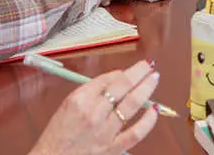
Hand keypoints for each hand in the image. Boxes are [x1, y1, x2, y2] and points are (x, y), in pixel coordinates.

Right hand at [29, 60, 160, 154]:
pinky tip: (154, 110)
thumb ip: (91, 91)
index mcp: (80, 99)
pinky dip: (148, 120)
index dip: (123, 72)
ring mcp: (105, 131)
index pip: (109, 78)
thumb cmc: (58, 133)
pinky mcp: (113, 148)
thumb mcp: (68, 104)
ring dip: (146, 88)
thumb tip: (116, 80)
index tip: (130, 70)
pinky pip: (136, 132)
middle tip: (149, 66)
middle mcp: (94, 113)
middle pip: (123, 86)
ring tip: (153, 79)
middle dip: (139, 72)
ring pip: (132, 104)